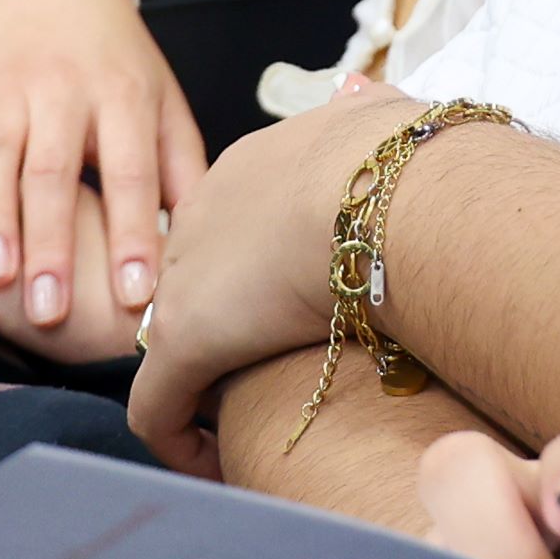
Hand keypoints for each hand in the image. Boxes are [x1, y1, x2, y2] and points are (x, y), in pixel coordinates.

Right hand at [0, 0, 204, 336]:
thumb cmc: (117, 59)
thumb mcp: (163, 103)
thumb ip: (183, 173)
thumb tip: (203, 248)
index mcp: (123, 94)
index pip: (130, 170)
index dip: (133, 232)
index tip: (136, 295)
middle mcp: (63, 88)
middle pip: (54, 170)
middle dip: (52, 242)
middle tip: (50, 310)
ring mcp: (6, 89)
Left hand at [126, 76, 424, 473]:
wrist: (383, 190)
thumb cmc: (404, 163)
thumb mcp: (383, 121)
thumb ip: (369, 114)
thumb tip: (373, 96)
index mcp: (250, 169)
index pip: (228, 226)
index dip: (249, 273)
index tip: (284, 311)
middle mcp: (203, 216)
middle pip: (192, 280)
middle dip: (222, 325)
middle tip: (263, 373)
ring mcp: (185, 277)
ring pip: (171, 339)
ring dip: (200, 383)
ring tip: (240, 424)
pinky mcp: (181, 340)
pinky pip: (155, 407)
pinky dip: (176, 440)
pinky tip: (211, 462)